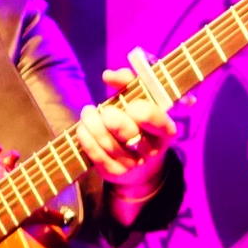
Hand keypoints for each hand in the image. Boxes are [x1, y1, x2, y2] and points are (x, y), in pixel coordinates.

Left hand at [76, 68, 177, 197]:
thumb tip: (108, 75)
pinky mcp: (114, 172)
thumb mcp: (140, 98)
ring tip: (88, 113)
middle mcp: (151, 150)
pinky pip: (96, 154)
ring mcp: (133, 164)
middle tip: (105, 110)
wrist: (139, 161)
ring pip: (107, 143)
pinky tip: (83, 128)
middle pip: (127, 132)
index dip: (137, 108)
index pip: (151, 117)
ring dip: (92, 124)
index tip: (130, 104)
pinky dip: (86, 138)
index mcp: (165, 129)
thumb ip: (128, 81)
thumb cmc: (138, 120)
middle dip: (111, 118)